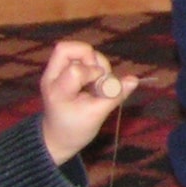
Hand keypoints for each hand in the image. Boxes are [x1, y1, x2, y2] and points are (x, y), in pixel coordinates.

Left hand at [38, 41, 136, 165]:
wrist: (57, 138)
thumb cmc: (76, 129)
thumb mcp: (97, 115)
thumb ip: (115, 95)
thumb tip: (134, 79)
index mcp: (58, 91)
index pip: (75, 69)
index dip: (94, 74)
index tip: (99, 89)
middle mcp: (51, 77)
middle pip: (67, 49)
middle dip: (91, 58)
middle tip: (98, 77)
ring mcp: (53, 72)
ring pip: (74, 50)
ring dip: (93, 61)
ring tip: (97, 80)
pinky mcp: (59, 71)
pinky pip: (76, 56)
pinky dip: (90, 64)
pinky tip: (93, 80)